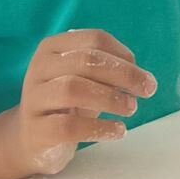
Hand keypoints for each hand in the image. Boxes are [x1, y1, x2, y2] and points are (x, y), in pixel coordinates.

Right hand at [0, 30, 158, 177]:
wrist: (32, 139)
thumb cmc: (68, 102)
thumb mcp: (88, 79)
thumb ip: (110, 70)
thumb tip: (142, 78)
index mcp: (53, 47)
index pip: (94, 39)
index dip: (124, 55)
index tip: (142, 75)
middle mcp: (39, 68)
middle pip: (85, 61)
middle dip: (124, 75)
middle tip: (148, 90)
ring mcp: (33, 99)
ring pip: (73, 89)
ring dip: (110, 98)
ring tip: (131, 109)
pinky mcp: (35, 131)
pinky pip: (68, 126)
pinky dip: (99, 128)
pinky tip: (118, 131)